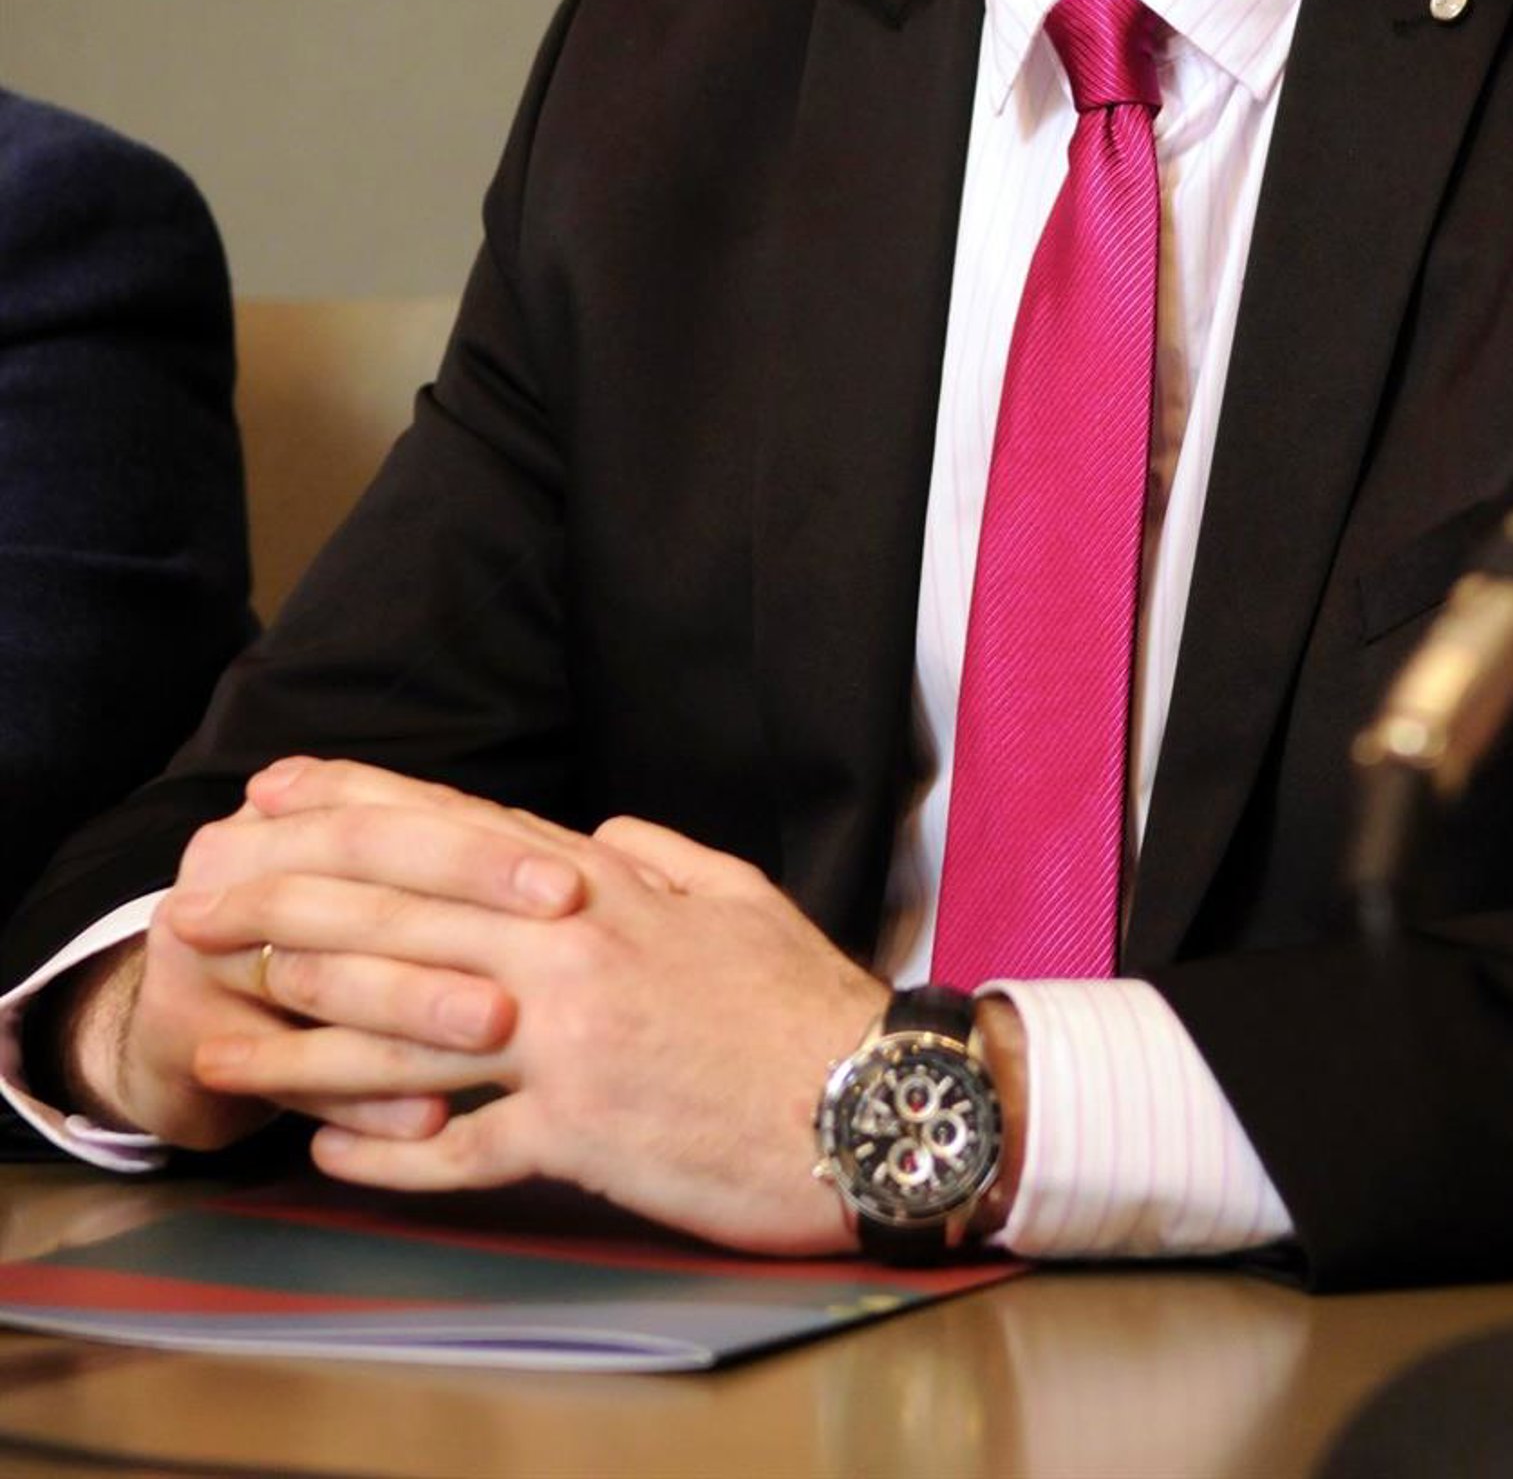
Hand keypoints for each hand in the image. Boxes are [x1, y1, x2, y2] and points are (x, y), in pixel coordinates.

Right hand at [57, 775, 585, 1152]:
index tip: (572, 880)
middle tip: (555, 943)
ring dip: (415, 1008)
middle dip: (460, 917)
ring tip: (501, 1030)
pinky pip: (287, 1073)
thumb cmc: (324, 944)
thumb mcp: (384, 884)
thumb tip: (605, 848)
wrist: (189, 1027)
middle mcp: (237, 864)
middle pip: (359, 885)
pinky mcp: (193, 1043)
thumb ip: (468, 861)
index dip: (482, 847)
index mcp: (294, 814)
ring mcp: (207, 954)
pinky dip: (362, 1102)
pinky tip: (429, 1124)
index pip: (399, 815)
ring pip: (322, 977)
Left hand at [168, 758, 884, 1252]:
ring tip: (222, 1045)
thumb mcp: (738, 896)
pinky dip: (391, 1157)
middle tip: (196, 911)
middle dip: (288, 912)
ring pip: (409, 1036)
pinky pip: (465, 1149)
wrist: (876, 1104)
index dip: (356, 811)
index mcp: (603, 888)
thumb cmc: (807, 1004)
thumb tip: (601, 833)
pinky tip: (326, 1157)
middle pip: (402, 923)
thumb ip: (659, 856)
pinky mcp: (584, 1138)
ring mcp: (572, 1045)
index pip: (455, 835)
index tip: (274, 795)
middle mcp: (571, 953)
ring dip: (305, 1044)